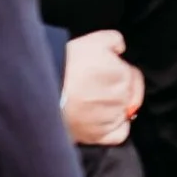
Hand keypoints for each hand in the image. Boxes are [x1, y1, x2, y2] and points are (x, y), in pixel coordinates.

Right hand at [62, 29, 143, 146]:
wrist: (43, 92)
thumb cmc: (65, 67)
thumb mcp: (92, 41)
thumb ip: (114, 40)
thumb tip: (121, 47)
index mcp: (124, 75)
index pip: (133, 74)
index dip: (119, 72)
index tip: (106, 73)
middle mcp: (123, 98)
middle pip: (130, 93)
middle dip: (117, 89)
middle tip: (95, 87)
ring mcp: (112, 118)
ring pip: (124, 111)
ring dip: (114, 107)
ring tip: (92, 102)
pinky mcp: (100, 135)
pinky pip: (119, 133)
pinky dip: (116, 128)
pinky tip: (104, 121)